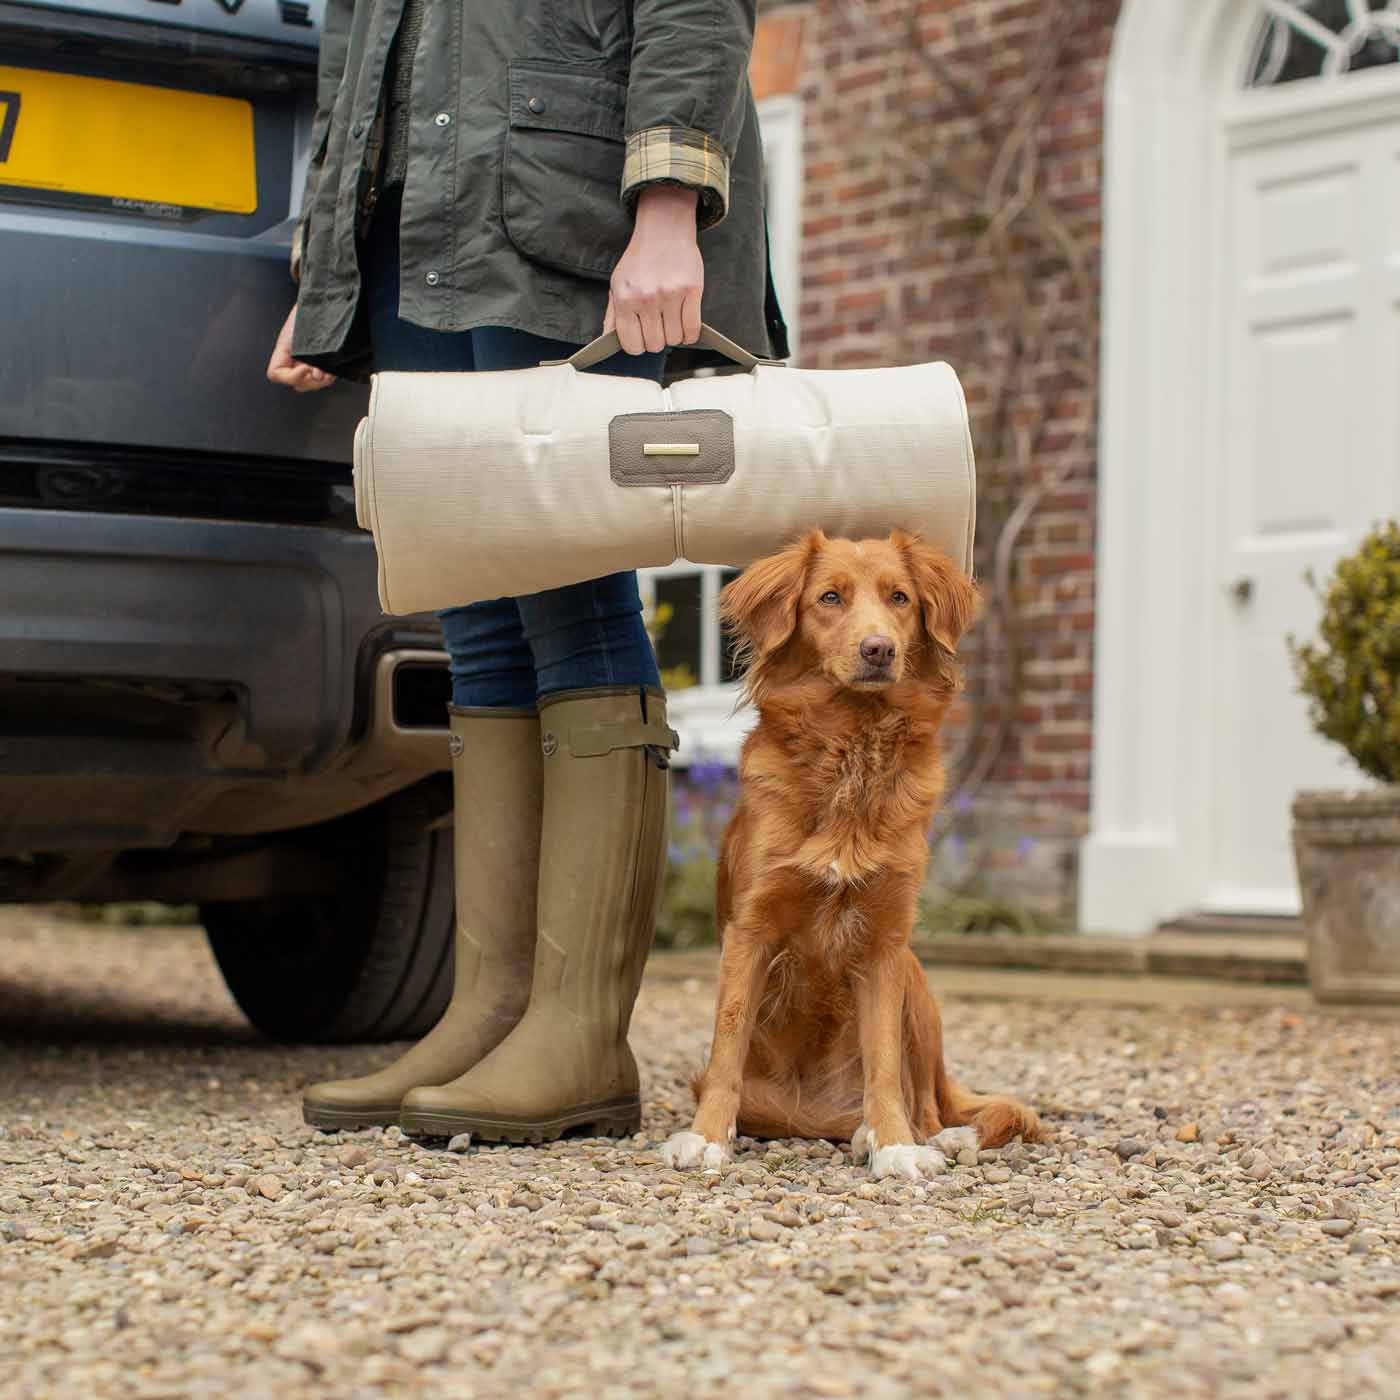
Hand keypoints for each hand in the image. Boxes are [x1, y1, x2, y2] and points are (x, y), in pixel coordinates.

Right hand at [267, 305, 334, 391]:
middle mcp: (292, 359)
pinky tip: (332, 370)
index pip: (275, 374)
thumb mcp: (304, 331)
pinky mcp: (319, 362)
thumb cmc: (310, 312)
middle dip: (310, 381)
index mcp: (283, 351)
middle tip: (320, 371)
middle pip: (296, 383)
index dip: (290, 377)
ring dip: (320, 382)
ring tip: (328, 372)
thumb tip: (317, 374)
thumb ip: (308, 354)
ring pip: (309, 384)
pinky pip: (320, 379)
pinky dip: (327, 377)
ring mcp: (305, 362)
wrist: (323, 301)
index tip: (305, 367)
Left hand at [604, 185, 702, 354]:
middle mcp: (646, 298)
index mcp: (625, 298)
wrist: (663, 231)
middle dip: (657, 340)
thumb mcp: (617, 285)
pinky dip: (690, 335)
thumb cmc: (639, 261)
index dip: (637, 346)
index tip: (642, 337)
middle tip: (658, 326)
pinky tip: (685, 325)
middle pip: (654, 345)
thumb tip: (607, 341)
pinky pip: (692, 329)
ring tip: (670, 320)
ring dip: (674, 336)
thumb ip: (612, 315)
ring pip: (674, 339)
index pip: (631, 344)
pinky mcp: (692, 290)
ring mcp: (670, 295)